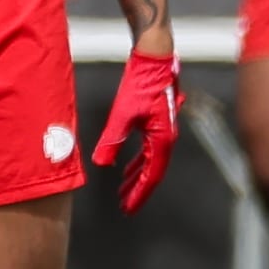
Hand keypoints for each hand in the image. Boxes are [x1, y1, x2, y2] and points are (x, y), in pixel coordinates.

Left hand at [92, 50, 181, 213]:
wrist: (154, 58)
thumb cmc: (141, 84)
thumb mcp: (123, 114)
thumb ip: (112, 140)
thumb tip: (101, 164)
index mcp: (163, 138)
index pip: (153, 174)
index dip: (140, 193)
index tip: (128, 209)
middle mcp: (167, 137)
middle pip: (153, 171)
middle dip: (138, 189)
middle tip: (124, 206)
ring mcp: (164, 129)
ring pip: (151, 161)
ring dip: (137, 176)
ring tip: (122, 191)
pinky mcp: (158, 122)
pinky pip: (149, 150)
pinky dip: (138, 162)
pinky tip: (126, 167)